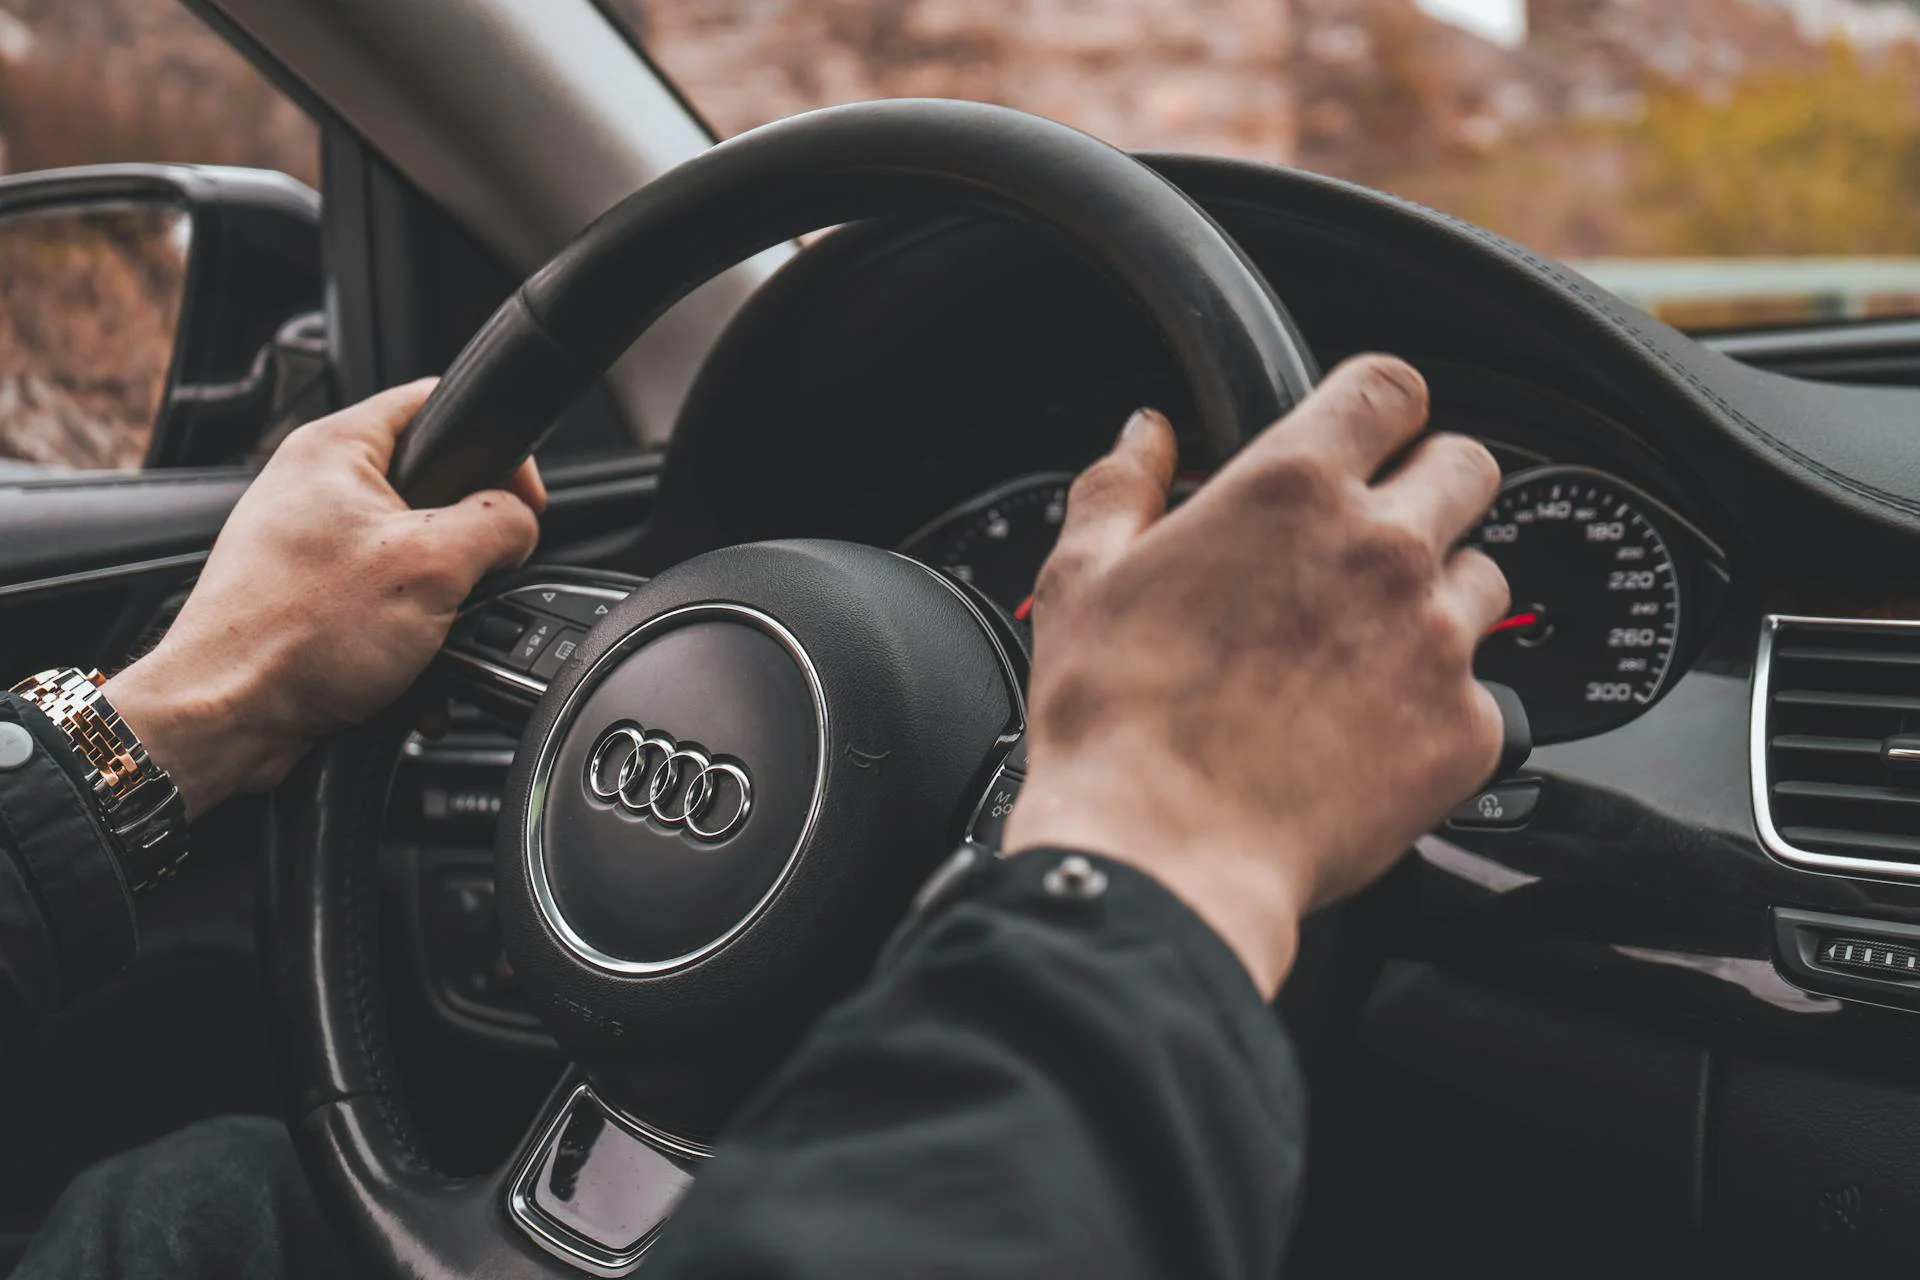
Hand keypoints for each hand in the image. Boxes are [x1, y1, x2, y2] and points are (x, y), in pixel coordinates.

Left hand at [104, 379, 545, 817]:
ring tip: (435, 637)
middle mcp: (316, 487)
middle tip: (476, 580)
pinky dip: (411, 638)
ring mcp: (310, 544)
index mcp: (336, 449)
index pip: (437, 403)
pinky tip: (412, 670)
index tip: (522, 504)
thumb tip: (521, 523)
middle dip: (469, 547)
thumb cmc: (296, 635)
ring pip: (415, 556)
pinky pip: (385, 603)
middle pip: (434, 490)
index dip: (497, 451)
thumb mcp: (433, 566)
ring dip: (442, 605)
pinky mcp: (310, 596)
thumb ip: (497, 526)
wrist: (227, 717)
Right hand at [1001, 355, 1506, 997]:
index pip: (1389, 388)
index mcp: (1291, 490)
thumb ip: (1122, 485)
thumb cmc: (1116, 724)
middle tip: (1370, 542)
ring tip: (1361, 650)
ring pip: (1485, 576)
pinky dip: (1436, 704)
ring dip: (1437, 596)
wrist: (1164, 857)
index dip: (1376, 407)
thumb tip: (1146, 436)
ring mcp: (1438, 641)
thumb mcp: (1083, 578)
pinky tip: (1367, 732)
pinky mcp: (1467, 731)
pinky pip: (1481, 691)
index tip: (1362, 437)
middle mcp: (1384, 551)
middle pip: (1468, 466)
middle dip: (1427, 488)